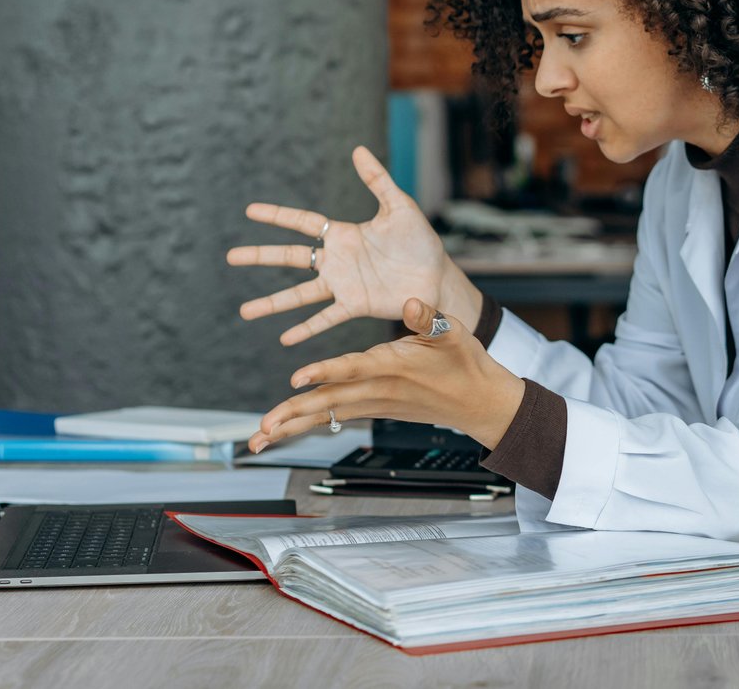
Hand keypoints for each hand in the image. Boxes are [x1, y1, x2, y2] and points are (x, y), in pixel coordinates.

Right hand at [227, 146, 478, 344]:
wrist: (438, 276)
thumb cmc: (420, 241)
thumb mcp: (399, 207)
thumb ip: (378, 180)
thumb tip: (358, 149)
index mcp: (344, 234)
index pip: (303, 223)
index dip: (277, 216)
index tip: (249, 211)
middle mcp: (337, 261)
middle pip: (290, 258)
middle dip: (260, 257)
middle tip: (230, 257)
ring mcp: (343, 285)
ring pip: (300, 294)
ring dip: (273, 303)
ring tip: (245, 312)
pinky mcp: (356, 305)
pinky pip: (326, 318)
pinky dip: (306, 329)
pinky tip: (285, 339)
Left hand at [248, 297, 525, 452]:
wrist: (479, 402)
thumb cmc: (466, 364)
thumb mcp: (453, 332)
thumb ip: (428, 316)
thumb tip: (410, 300)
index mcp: (394, 366)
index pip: (354, 369)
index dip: (325, 372)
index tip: (297, 377)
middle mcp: (379, 390)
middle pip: (329, 403)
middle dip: (293, 415)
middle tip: (262, 428)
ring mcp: (375, 404)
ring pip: (327, 416)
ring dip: (292, 427)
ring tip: (258, 439)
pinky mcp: (374, 409)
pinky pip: (335, 418)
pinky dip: (309, 423)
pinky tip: (285, 430)